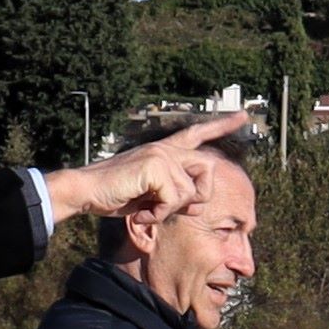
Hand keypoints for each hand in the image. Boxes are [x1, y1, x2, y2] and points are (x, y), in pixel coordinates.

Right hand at [43, 124, 240, 228]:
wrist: (86, 191)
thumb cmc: (115, 194)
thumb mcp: (151, 195)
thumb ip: (175, 194)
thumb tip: (198, 205)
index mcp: (164, 150)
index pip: (197, 133)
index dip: (221, 124)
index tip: (242, 115)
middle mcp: (166, 148)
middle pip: (208, 169)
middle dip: (198, 196)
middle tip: (169, 208)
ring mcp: (162, 155)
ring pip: (191, 191)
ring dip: (170, 210)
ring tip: (148, 209)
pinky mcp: (156, 166)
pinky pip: (175, 199)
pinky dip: (159, 214)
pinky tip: (142, 212)